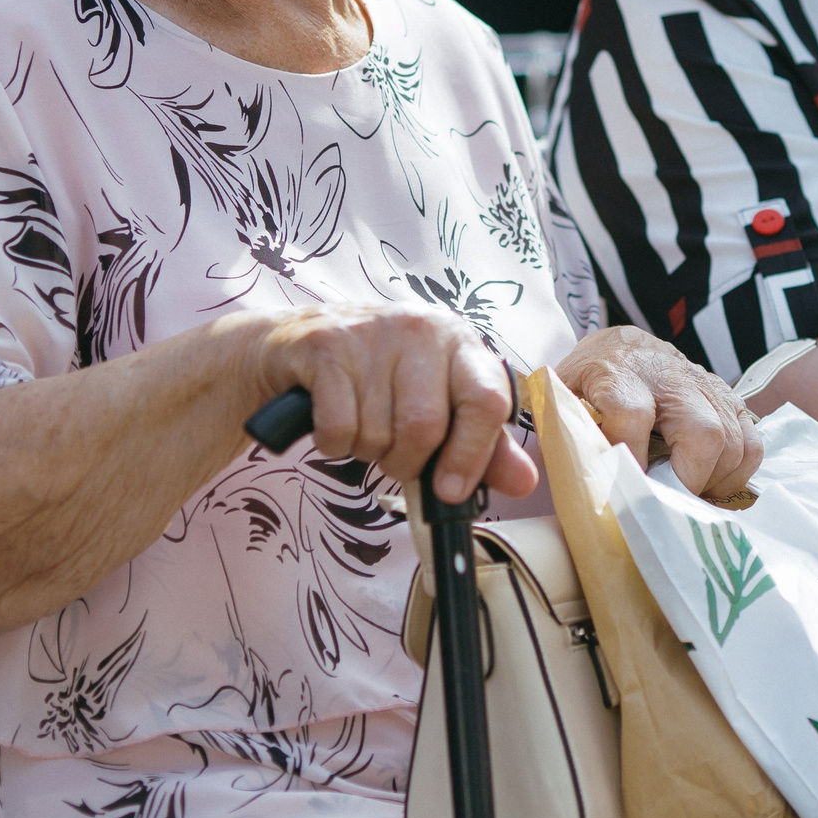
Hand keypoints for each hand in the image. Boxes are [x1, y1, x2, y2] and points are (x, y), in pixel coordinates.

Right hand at [253, 303, 539, 506]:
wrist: (292, 346)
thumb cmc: (377, 381)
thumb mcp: (436, 406)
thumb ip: (483, 446)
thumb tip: (525, 482)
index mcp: (460, 341)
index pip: (488, 400)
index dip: (472, 456)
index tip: (450, 490)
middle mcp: (421, 327)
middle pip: (426, 427)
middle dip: (405, 461)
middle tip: (392, 452)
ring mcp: (372, 333)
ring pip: (380, 432)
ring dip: (367, 450)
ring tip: (362, 424)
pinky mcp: (326, 346)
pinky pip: (340, 428)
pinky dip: (333, 444)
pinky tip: (332, 421)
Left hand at [557, 323, 761, 500]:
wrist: (620, 347)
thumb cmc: (587, 385)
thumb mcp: (562, 400)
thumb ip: (563, 432)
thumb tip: (567, 483)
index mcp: (618, 374)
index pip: (632, 415)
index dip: (632, 458)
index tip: (626, 491)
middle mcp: (668, 376)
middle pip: (703, 431)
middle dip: (689, 479)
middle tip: (669, 502)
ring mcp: (704, 386)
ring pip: (733, 439)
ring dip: (715, 480)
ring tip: (688, 495)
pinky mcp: (727, 398)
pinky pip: (752, 440)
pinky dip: (738, 472)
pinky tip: (711, 483)